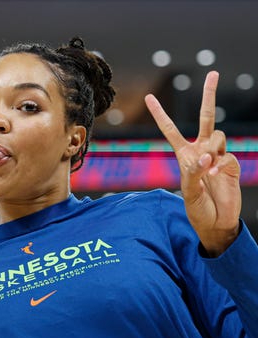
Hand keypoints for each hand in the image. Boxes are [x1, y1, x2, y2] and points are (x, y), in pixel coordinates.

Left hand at [145, 71, 240, 256]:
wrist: (216, 221)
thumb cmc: (197, 209)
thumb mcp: (188, 192)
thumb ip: (194, 172)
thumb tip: (205, 155)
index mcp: (184, 155)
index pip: (171, 131)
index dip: (160, 115)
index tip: (149, 97)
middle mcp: (201, 151)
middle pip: (206, 118)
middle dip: (209, 95)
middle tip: (213, 73)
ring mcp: (218, 155)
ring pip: (217, 135)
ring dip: (211, 147)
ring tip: (207, 168)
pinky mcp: (232, 163)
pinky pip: (227, 153)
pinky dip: (220, 163)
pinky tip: (216, 175)